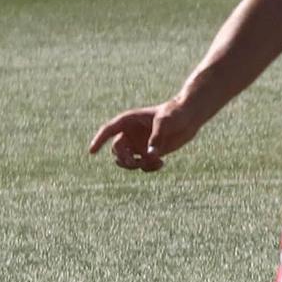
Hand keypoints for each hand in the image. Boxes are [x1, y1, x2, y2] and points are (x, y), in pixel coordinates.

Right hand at [88, 99, 202, 172]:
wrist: (190, 117)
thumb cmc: (175, 113)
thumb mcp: (165, 122)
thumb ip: (156, 138)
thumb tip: (149, 155)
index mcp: (129, 120)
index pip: (108, 130)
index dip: (98, 140)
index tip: (91, 152)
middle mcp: (130, 133)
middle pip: (117, 150)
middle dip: (124, 159)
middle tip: (135, 163)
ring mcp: (138, 144)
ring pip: (127, 161)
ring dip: (136, 166)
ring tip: (152, 163)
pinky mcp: (148, 153)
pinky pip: (141, 165)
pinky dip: (148, 168)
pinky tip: (161, 164)